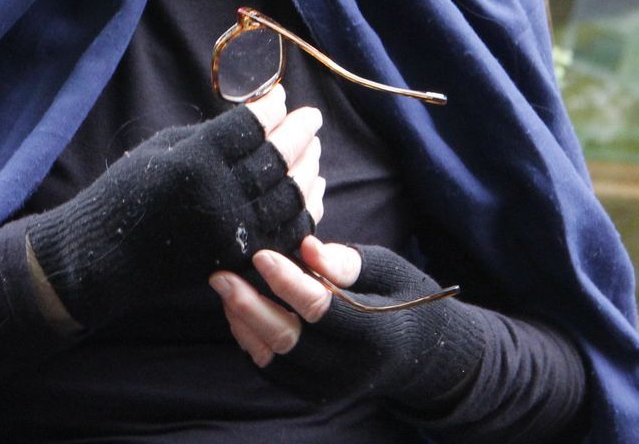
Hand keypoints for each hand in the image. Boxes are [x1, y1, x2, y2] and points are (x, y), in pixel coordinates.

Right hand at [27, 85, 321, 327]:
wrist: (106, 256)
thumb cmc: (127, 192)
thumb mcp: (163, 148)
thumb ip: (211, 136)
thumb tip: (257, 119)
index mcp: (196, 162)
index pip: (249, 128)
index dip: (270, 109)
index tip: (280, 96)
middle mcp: (220, 197)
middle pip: (277, 160)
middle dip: (299, 133)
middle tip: (311, 116)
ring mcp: (232, 232)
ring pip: (289, 196)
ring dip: (307, 168)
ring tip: (314, 149)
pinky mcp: (238, 258)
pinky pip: (285, 232)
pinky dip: (304, 210)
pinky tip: (311, 189)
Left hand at [210, 236, 476, 409]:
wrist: (418, 353)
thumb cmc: (401, 297)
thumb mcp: (386, 270)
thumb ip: (346, 262)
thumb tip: (306, 245)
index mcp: (376, 335)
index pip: (321, 311)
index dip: (287, 282)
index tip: (260, 254)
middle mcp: (350, 370)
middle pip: (289, 340)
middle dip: (249, 306)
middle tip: (220, 275)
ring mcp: (330, 387)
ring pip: (274, 358)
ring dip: (244, 323)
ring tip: (226, 288)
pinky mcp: (314, 393)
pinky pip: (272, 370)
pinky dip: (251, 341)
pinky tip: (239, 311)